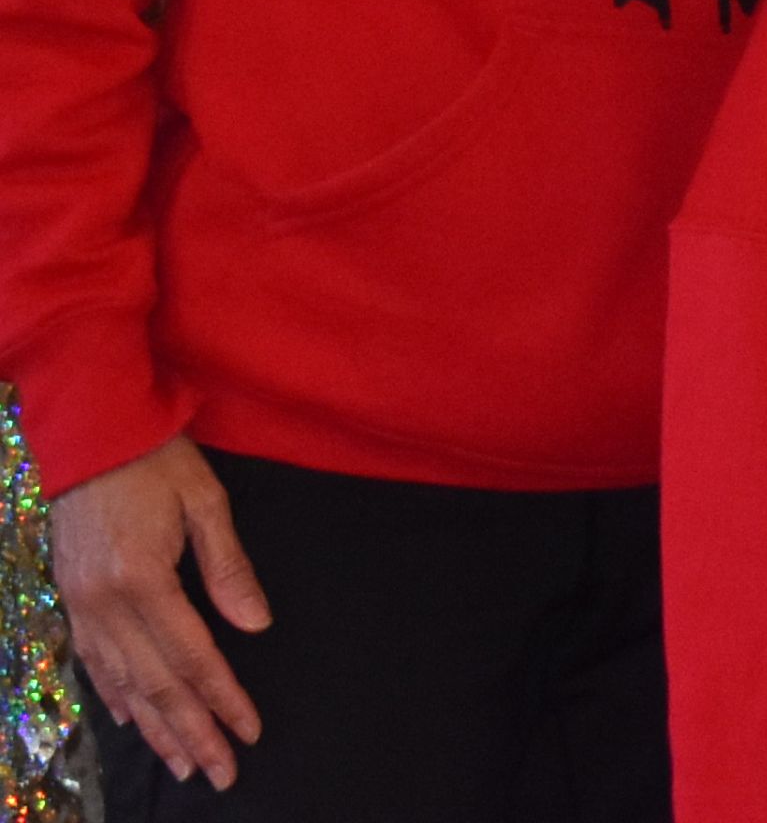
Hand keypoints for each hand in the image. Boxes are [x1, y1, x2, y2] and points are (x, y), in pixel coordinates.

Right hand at [49, 435, 269, 785]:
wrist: (91, 433)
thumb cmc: (156, 460)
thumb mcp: (205, 500)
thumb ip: (229, 566)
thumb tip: (256, 625)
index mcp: (144, 580)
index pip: (192, 656)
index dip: (221, 698)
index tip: (247, 731)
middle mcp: (106, 606)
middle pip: (156, 685)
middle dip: (192, 732)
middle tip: (220, 772)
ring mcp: (82, 608)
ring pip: (123, 684)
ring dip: (155, 728)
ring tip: (184, 762)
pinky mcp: (71, 602)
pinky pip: (94, 664)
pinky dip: (116, 697)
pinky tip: (132, 720)